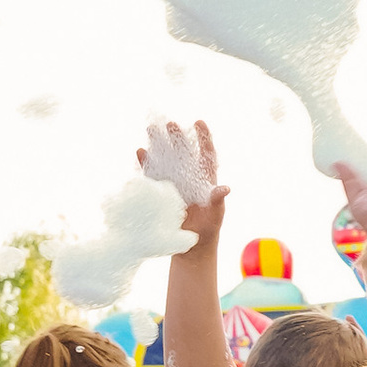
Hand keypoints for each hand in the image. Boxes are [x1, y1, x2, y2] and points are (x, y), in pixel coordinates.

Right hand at [140, 119, 226, 241]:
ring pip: (165, 158)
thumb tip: (225, 188)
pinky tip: (140, 152)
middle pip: (182, 152)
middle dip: (176, 137)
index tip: (199, 122)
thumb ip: (217, 201)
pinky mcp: (159, 190)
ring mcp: (173, 182)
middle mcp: (188, 176)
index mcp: (205, 179)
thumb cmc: (208, 229)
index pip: (205, 154)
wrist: (190, 244)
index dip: (203, 138)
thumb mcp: (215, 215)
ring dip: (158, 144)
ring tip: (151, 129)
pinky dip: (146, 163)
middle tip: (170, 124)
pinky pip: (152, 173)